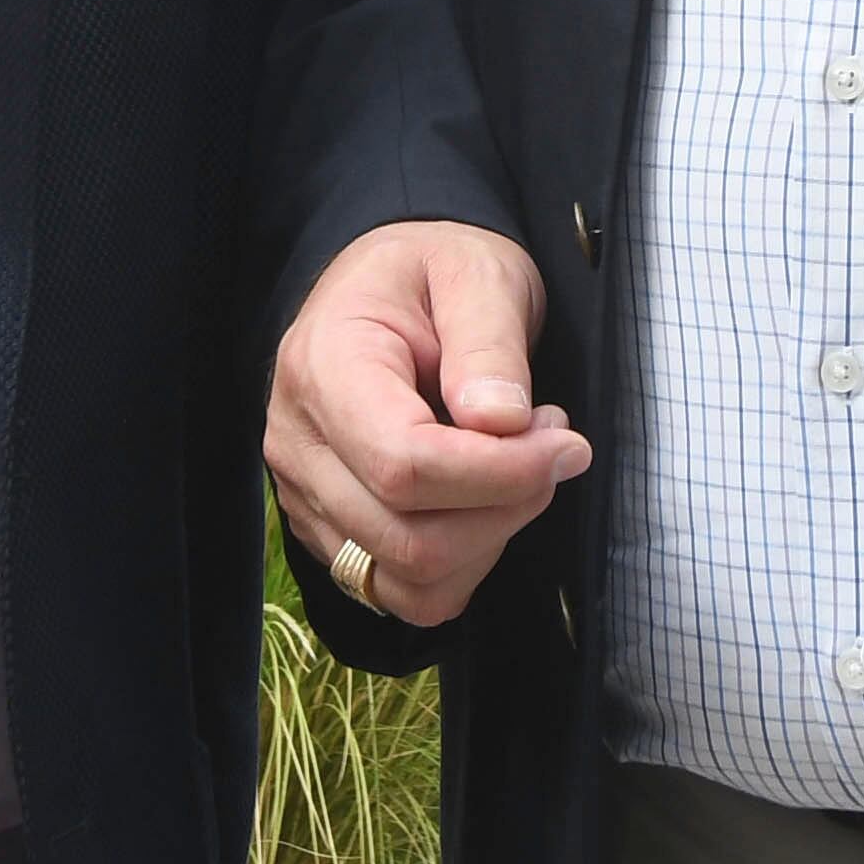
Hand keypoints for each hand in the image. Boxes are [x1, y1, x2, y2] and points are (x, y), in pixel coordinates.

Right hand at [266, 222, 590, 627]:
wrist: (389, 282)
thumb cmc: (435, 272)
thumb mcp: (477, 275)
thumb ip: (489, 344)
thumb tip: (502, 423)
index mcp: (324, 365)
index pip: (404, 464)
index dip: (500, 473)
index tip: (566, 442)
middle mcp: (298, 441)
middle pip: (407, 538)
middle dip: (506, 509)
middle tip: (552, 443)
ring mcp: (305, 494)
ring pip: (406, 581)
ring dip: (487, 543)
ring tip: (517, 467)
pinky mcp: (328, 528)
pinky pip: (400, 590)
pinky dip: (461, 563)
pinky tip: (483, 501)